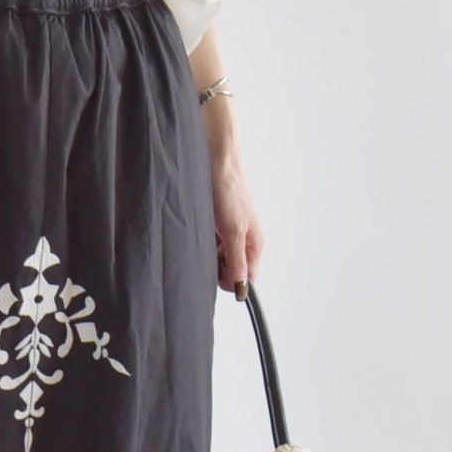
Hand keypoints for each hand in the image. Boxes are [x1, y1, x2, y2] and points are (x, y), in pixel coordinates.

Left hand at [209, 147, 263, 296]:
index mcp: (254, 244)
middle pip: (230, 270)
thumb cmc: (228, 190)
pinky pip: (208, 243)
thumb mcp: (233, 232)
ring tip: (202, 234)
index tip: (216, 272)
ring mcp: (229, 233)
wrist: (214, 161)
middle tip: (206, 249)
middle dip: (216, 267)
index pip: (246, 278)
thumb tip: (242, 289)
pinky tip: (197, 228)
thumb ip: (237, 262)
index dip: (231, 281)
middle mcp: (243, 241)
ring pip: (217, 258)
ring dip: (207, 253)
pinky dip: (201, 240)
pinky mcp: (215, 224)